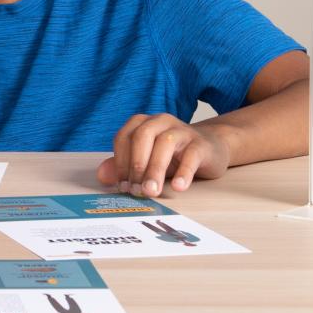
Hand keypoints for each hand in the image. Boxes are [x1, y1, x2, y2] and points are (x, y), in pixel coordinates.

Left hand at [95, 113, 233, 197]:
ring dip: (155, 169)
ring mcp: (182, 130)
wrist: (210, 148)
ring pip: (165, 143)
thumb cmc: (173, 155)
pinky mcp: (201, 143)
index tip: (122, 185)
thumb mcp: (146, 160)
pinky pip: (191, 155)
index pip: (124, 137)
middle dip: (136, 164)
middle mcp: (160, 121)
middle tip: (136, 190)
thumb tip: (102, 176)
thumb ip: (124, 166)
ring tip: (152, 191)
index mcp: (143, 123)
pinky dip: (184, 171)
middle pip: (142, 137)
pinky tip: (179, 187)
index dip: (120, 161)